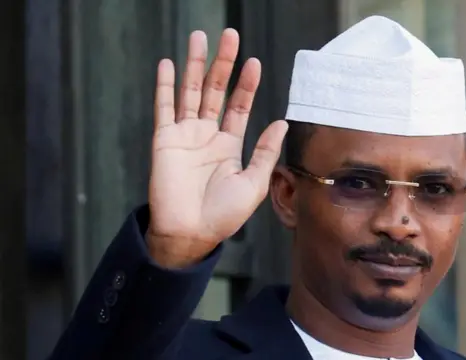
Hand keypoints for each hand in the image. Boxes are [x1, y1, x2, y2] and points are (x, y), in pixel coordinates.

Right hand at [147, 29, 287, 267]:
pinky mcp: (164, 140)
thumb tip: (282, 123)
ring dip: (195, 65)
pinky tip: (169, 64)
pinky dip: (165, 86)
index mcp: (229, 145)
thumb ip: (266, 151)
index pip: (239, 106)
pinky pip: (164, 108)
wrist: (190, 233)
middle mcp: (207, 135)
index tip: (255, 63)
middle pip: (216, 91)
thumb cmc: (223, 215)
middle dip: (223, 64)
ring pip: (190, 92)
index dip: (246, 85)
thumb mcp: (254, 183)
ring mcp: (185, 135)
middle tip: (229, 36)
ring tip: (200, 38)